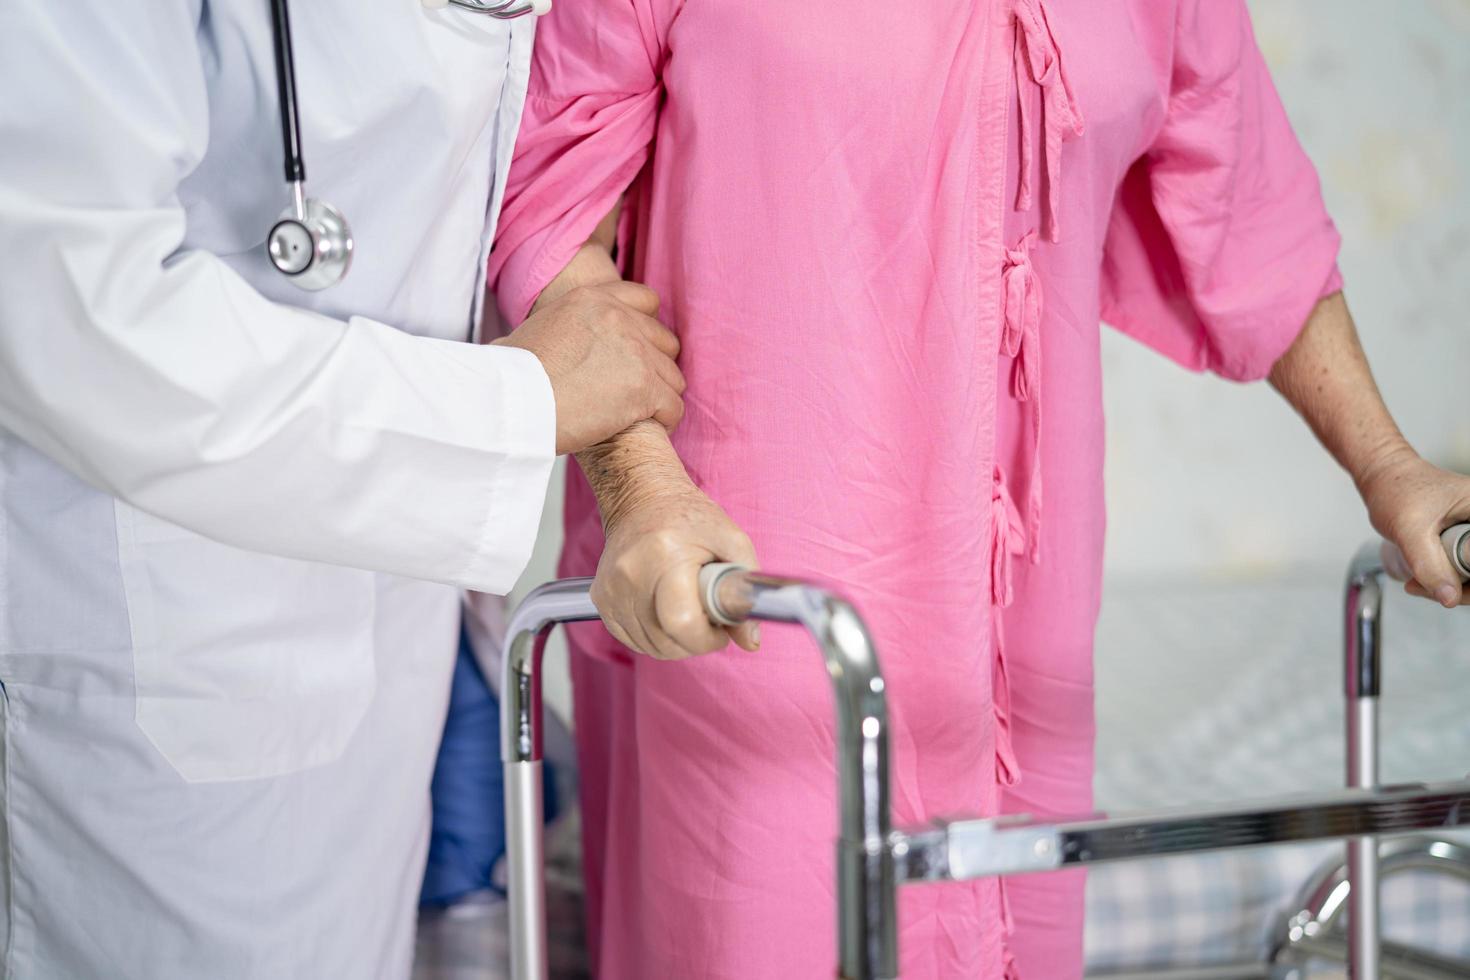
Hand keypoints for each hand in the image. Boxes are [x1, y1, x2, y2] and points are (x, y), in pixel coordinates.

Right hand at [495, 282, 684, 454]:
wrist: (511, 404)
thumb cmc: (509, 377)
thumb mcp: (531, 331)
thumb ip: (555, 328)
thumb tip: (543, 343)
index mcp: (591, 299)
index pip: (646, 301)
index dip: (647, 329)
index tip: (638, 352)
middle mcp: (618, 318)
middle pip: (665, 342)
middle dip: (656, 367)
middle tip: (639, 390)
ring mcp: (635, 352)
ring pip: (673, 377)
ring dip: (660, 396)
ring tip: (642, 414)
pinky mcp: (644, 388)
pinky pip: (674, 406)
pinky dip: (665, 420)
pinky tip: (648, 428)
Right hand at [590, 474, 760, 659]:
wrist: (641, 499)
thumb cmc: (688, 517)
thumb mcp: (731, 541)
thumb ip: (746, 590)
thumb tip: (751, 641)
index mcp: (665, 555)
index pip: (682, 623)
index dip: (707, 638)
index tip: (719, 629)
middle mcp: (631, 574)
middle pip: (665, 642)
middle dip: (695, 642)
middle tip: (707, 619)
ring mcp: (611, 589)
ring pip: (649, 647)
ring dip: (675, 642)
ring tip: (688, 611)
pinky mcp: (601, 599)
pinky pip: (632, 640)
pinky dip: (654, 637)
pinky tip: (666, 614)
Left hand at [1357, 444, 1469, 606]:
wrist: (1382, 477)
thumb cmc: (1396, 489)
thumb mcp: (1410, 530)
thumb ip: (1429, 564)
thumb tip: (1450, 598)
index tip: (1454, 588)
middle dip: (1461, 587)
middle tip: (1427, 587)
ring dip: (1450, 586)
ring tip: (1417, 583)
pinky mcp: (1468, 539)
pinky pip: (1466, 569)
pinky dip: (1446, 579)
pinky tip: (1422, 579)